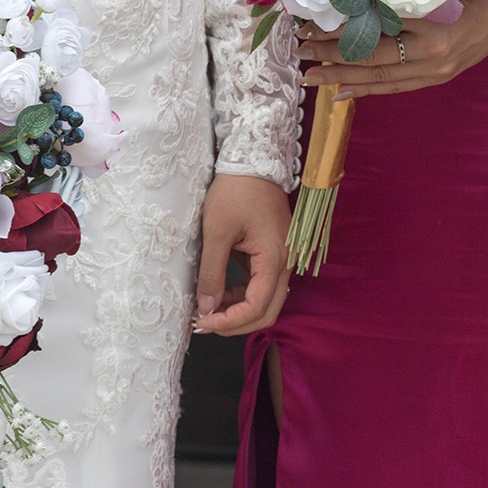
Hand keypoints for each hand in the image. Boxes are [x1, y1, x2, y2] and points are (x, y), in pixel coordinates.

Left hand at [192, 173, 290, 336]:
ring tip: (206, 310)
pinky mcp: (272, 254)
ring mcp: (281, 259)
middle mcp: (285, 263)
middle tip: (204, 325)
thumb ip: (212, 273)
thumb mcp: (216, 233)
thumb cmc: (235, 191)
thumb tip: (206, 307)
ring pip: (265, 300)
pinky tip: (219, 294)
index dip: (230, 321)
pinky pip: (260, 285)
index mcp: (275, 259)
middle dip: (236, 323)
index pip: (258, 307)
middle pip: (267, 310)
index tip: (202, 323)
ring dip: (238, 311)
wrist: (252, 162)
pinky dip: (241, 295)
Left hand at [295, 0, 487, 98]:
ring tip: (309, 75)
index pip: (374, 30)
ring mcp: (434, 71)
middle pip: (371, 57)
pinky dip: (364, 90)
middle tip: (300, 49)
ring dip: (340, 76)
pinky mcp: (435, 79)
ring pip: (378, 77)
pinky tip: (339, 93)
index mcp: (433, 25)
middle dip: (331, 54)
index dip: (340, 30)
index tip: (311, 25)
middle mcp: (433, 53)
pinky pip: (394, 88)